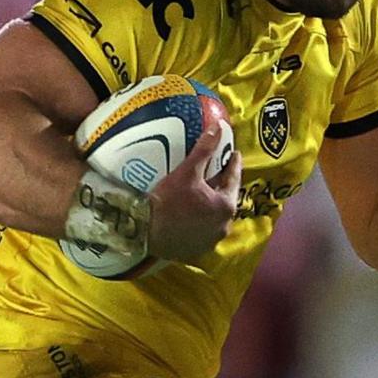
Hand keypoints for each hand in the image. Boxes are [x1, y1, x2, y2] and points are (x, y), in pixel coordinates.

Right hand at [142, 121, 242, 261]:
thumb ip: (205, 149)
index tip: (233, 155)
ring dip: (210, 204)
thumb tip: (218, 127)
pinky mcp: (196, 250)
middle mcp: (223, 226)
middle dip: (221, 185)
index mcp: (225, 206)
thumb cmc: (167, 201)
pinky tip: (191, 213)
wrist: (143, 231)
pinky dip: (200, 220)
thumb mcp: (187, 171)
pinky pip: (202, 230)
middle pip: (224, 199)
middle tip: (216, 171)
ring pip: (214, 216)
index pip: (234, 179)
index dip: (233, 164)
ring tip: (202, 192)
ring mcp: (210, 240)